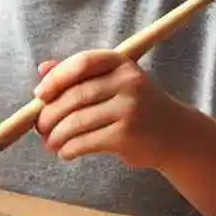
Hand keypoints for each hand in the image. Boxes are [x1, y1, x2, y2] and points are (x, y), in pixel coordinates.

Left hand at [33, 50, 181, 168]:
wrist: (175, 135)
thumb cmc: (135, 105)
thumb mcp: (113, 81)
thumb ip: (79, 73)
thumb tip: (42, 68)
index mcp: (121, 63)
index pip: (82, 63)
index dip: (55, 78)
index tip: (39, 95)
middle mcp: (127, 83)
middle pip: (75, 96)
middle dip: (50, 114)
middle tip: (40, 128)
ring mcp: (129, 110)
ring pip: (77, 121)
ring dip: (56, 135)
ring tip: (50, 143)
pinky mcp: (127, 136)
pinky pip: (86, 141)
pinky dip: (69, 148)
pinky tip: (65, 152)